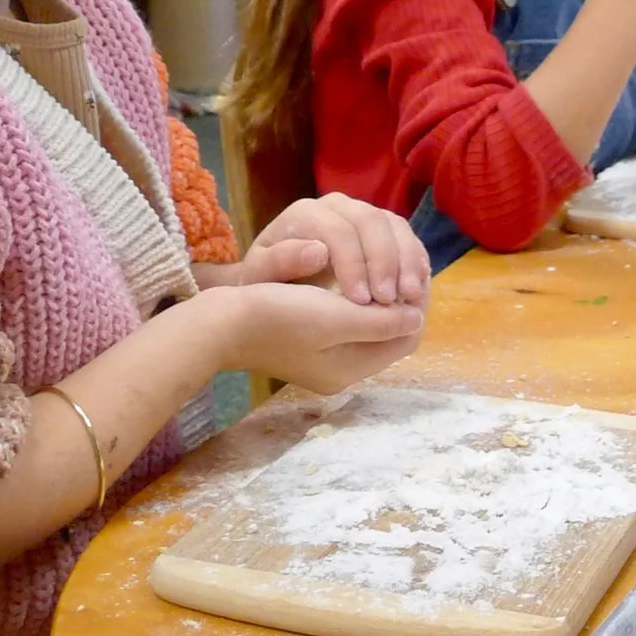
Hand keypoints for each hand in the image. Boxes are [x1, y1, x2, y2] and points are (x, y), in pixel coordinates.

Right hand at [212, 281, 424, 398]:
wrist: (217, 324)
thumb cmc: (275, 316)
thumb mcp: (333, 317)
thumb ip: (379, 322)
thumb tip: (417, 317)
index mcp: (350, 369)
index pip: (405, 339)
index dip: (417, 305)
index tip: (415, 271)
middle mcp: (342, 370)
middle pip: (392, 336)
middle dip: (402, 302)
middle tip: (403, 266)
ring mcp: (325, 359)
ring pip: (373, 327)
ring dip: (382, 300)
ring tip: (382, 269)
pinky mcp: (310, 344)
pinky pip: (351, 323)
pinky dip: (360, 301)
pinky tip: (356, 278)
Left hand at [237, 193, 429, 306]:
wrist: (276, 277)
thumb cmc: (266, 282)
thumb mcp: (260, 277)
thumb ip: (280, 262)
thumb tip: (318, 252)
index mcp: (306, 213)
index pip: (338, 231)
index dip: (354, 265)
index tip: (361, 302)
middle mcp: (337, 205)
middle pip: (371, 222)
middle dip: (384, 262)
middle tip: (390, 300)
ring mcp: (362, 212)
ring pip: (393, 225)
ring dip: (406, 260)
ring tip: (411, 296)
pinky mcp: (382, 227)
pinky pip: (406, 235)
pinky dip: (415, 259)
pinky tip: (419, 286)